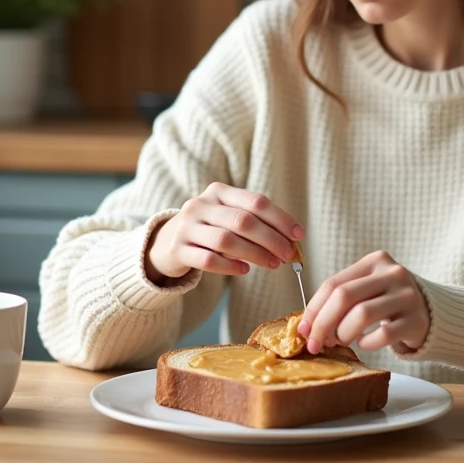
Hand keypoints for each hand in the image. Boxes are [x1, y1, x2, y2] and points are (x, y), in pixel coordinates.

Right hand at [145, 182, 303, 283]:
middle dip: (271, 239)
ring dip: (255, 254)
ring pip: (226, 240)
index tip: (298, 235)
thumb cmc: (208, 230)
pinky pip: (207, 259)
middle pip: (243, 221)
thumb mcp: (227, 217)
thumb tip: (291, 240)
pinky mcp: (178, 249)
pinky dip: (229, 266)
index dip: (280, 218)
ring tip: (273, 264)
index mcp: (218, 192)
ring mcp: (186, 226)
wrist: (165, 242)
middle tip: (289, 255)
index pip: (255, 201)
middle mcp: (200, 205)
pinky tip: (244, 270)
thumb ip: (254, 223)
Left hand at [298, 250, 429, 354]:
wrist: (429, 313)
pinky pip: (383, 335)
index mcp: (375, 261)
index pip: (333, 283)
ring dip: (343, 333)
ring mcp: (407, 296)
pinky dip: (367, 343)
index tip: (304, 330)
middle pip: (344, 297)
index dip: (313, 309)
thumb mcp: (367, 290)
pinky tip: (365, 343)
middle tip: (315, 344)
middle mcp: (393, 273)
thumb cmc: (388, 302)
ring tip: (342, 341)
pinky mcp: (416, 320)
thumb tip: (307, 326)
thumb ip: (340, 300)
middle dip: (323, 324)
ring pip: (362, 314)